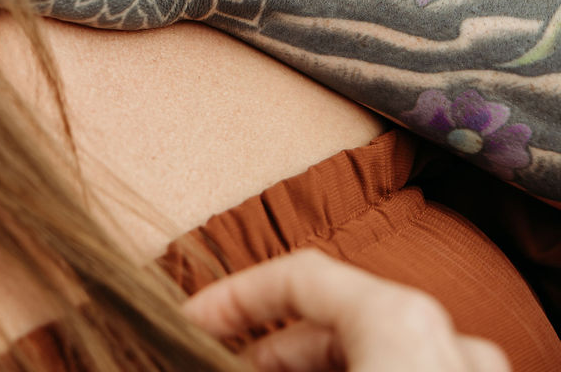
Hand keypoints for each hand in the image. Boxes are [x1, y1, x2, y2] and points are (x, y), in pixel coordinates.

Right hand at [184, 252, 508, 371]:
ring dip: (307, 362)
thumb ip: (250, 354)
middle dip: (269, 341)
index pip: (298, 274)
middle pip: (336, 315)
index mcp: (400, 316)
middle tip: (220, 361)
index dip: (232, 296)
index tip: (190, 321)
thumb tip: (192, 344)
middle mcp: (446, 335)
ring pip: (372, 347)